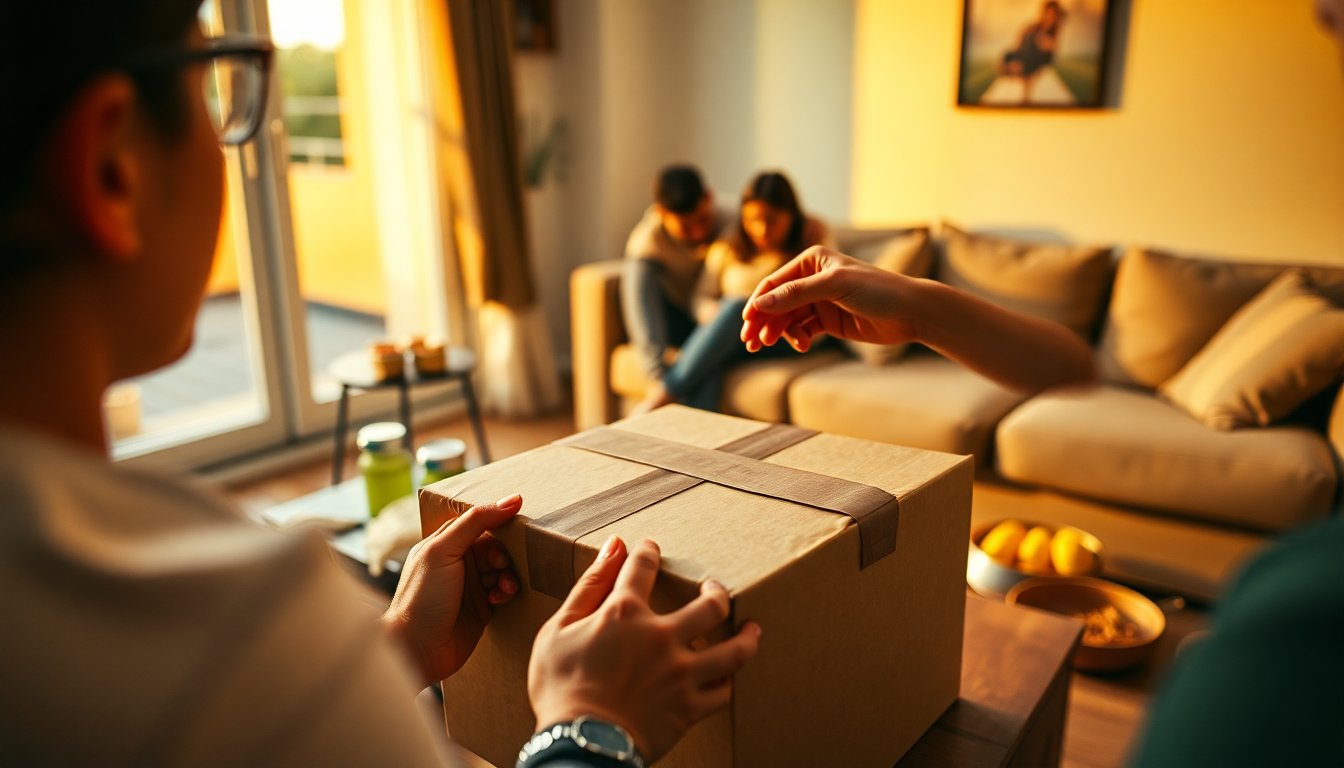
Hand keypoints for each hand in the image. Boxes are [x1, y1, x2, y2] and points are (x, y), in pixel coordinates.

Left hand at [382, 494, 521, 687]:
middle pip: (494, 547)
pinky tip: (500, 599)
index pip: (479, 522)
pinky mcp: (482, 608)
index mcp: (444, 543)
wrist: (417, 648)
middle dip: (504, 554)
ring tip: (504, 586)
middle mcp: (458, 562)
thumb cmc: (422, 597)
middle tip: (499, 566)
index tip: (516, 526)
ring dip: (508, 575)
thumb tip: (511, 500)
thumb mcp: (444, 550)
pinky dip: (507, 593)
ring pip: (502, 569)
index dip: (498, 524)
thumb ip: (476, 522)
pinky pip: (504, 592)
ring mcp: (470, 586)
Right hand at [527, 538, 761, 761]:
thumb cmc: (560, 687)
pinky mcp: (689, 707)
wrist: (578, 743)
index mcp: (625, 613)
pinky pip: (723, 692)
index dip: (648, 552)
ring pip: (734, 650)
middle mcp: (661, 637)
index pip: (643, 568)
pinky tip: (727, 676)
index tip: (651, 549)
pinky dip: (727, 682)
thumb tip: (614, 546)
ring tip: (751, 629)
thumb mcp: (558, 629)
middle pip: (709, 605)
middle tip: (715, 589)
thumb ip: (589, 585)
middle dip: (717, 591)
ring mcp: (681, 673)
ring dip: (746, 636)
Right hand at [740, 245, 918, 352]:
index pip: (775, 282)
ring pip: (787, 318)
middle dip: (763, 321)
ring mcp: (820, 300)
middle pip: (777, 302)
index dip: (758, 303)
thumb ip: (796, 294)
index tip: (746, 323)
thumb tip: (760, 304)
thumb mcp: (834, 286)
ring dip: (778, 332)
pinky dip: (798, 338)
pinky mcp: (828, 320)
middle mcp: (812, 278)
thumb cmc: (877, 290)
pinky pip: (802, 330)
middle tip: (750, 342)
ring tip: (770, 346)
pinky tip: (803, 345)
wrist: (910, 312)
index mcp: (811, 260)